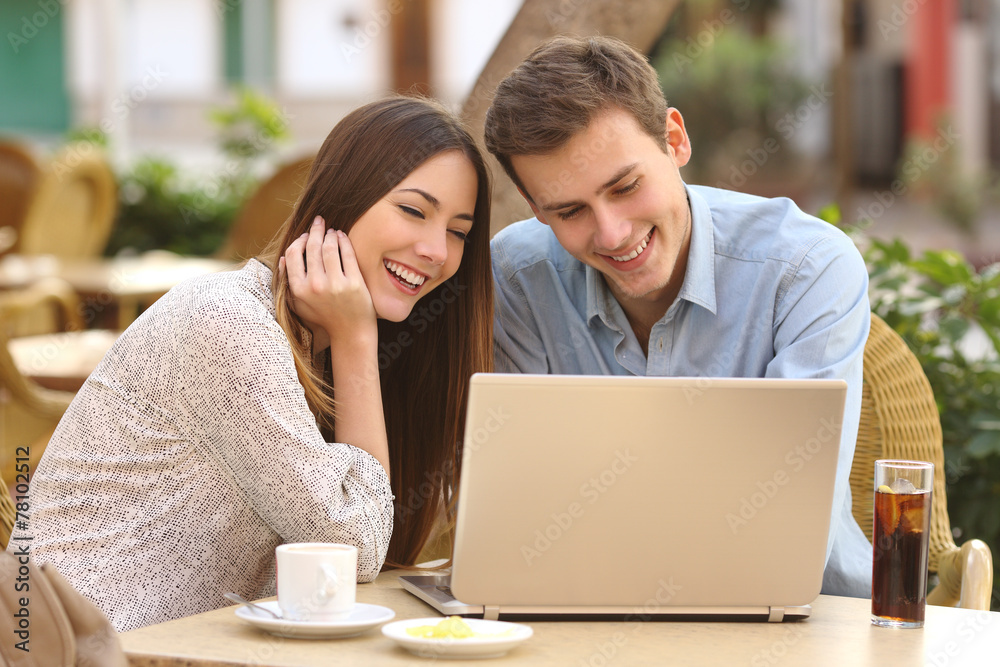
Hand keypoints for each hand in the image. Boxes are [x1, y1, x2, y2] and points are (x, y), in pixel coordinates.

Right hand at [280, 216, 376, 349]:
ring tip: (332, 231)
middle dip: (315, 230)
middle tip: (320, 222)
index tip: (305, 235)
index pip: (293, 254)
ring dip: (330, 234)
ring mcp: (336, 284)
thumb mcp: (299, 304)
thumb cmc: (324, 316)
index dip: (299, 240)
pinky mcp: (354, 283)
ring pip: (330, 247)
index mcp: (299, 289)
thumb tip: (283, 258)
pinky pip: (347, 253)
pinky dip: (344, 241)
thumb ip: (288, 282)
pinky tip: (342, 237)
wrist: (350, 331)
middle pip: (312, 247)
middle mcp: (316, 286)